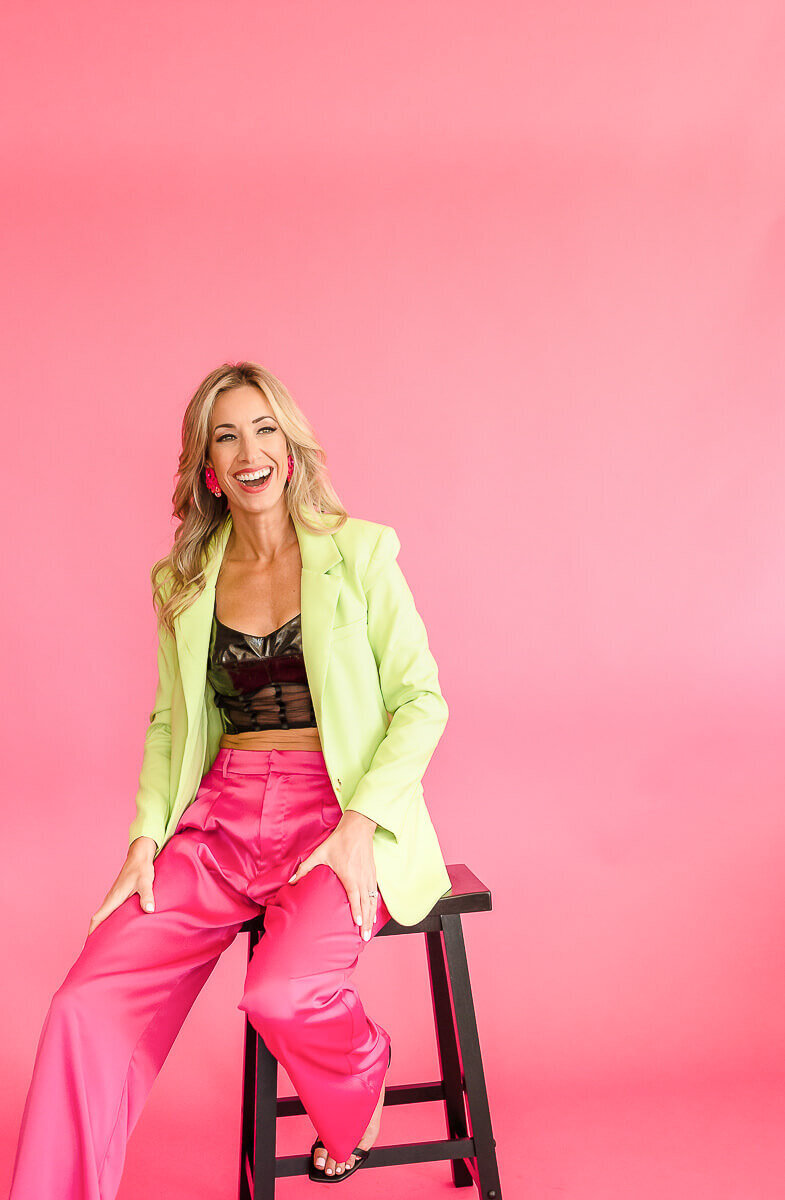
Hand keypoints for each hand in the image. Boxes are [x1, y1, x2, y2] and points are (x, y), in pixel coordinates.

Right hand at [86, 836, 157, 936]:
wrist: (139, 856)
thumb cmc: (142, 869)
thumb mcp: (146, 882)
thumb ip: (147, 896)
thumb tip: (149, 910)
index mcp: (114, 898)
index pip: (98, 917)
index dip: (92, 931)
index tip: (87, 945)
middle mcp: (111, 898)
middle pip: (98, 919)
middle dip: (94, 934)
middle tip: (93, 950)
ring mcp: (114, 896)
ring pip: (103, 915)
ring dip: (100, 927)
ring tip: (101, 942)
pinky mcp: (119, 895)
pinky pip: (109, 910)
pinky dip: (107, 920)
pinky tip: (113, 926)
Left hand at [288, 811, 378, 939]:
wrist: (358, 828)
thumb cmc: (339, 841)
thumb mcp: (320, 853)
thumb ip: (305, 868)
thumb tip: (291, 881)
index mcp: (349, 875)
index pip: (355, 898)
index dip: (357, 912)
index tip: (358, 925)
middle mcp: (361, 878)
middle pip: (366, 904)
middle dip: (366, 922)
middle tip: (365, 937)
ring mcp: (369, 876)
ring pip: (372, 900)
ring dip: (372, 916)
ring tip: (370, 930)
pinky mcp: (372, 873)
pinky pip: (374, 893)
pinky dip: (374, 905)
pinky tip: (373, 913)